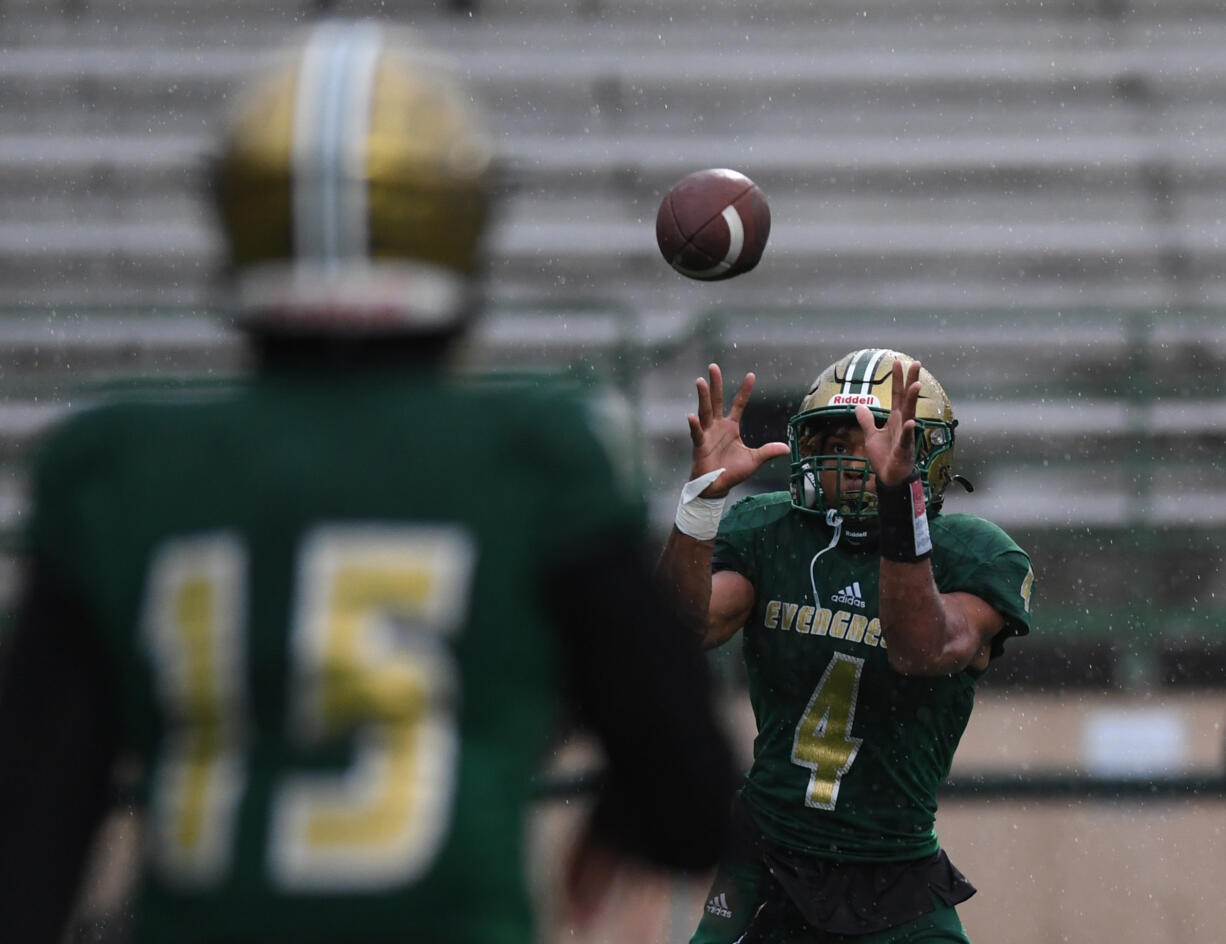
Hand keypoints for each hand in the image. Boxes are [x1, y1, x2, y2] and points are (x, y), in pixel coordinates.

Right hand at [688, 363, 789, 496]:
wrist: (717, 487)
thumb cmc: (732, 472)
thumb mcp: (754, 460)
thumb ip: (768, 451)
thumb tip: (787, 448)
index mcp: (731, 427)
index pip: (738, 404)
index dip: (744, 390)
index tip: (751, 375)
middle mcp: (718, 426)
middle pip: (717, 401)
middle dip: (715, 384)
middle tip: (713, 366)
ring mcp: (707, 434)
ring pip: (705, 411)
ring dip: (703, 397)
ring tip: (700, 381)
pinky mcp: (700, 445)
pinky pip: (697, 434)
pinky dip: (694, 426)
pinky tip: (691, 416)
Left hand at [854, 358, 920, 487]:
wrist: (889, 477)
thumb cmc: (885, 457)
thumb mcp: (871, 436)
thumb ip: (866, 421)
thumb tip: (858, 406)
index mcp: (895, 419)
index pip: (896, 395)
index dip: (897, 379)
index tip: (897, 362)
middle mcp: (902, 423)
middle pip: (906, 399)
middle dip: (911, 381)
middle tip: (916, 363)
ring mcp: (905, 435)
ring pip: (910, 414)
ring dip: (912, 400)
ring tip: (916, 385)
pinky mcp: (903, 450)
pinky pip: (906, 439)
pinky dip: (908, 431)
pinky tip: (911, 422)